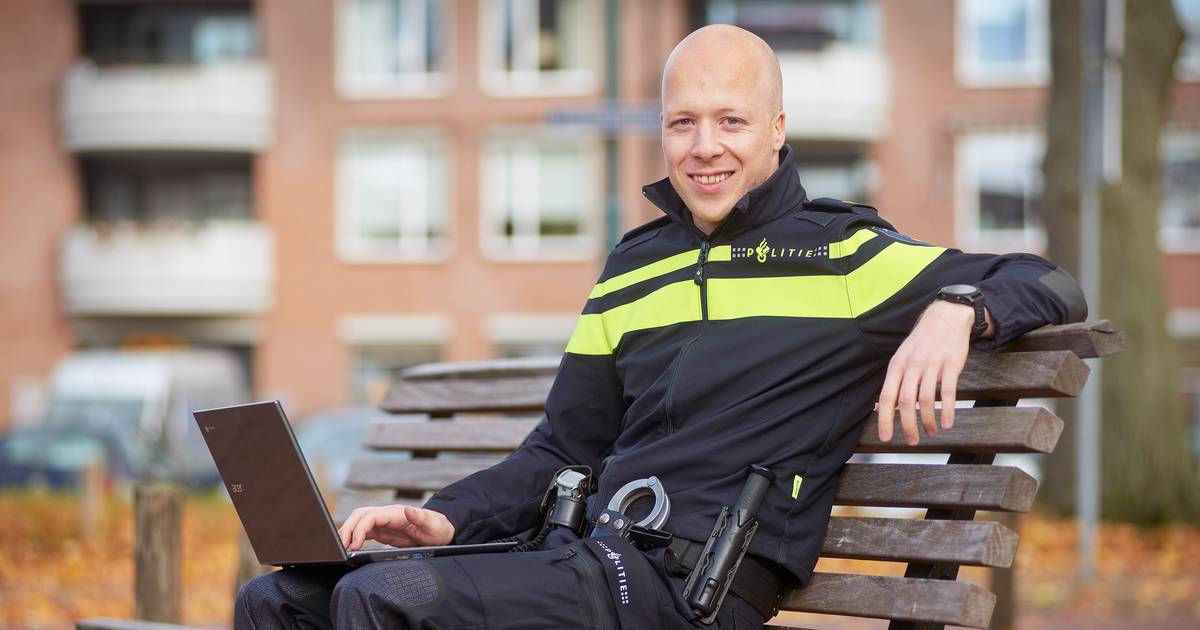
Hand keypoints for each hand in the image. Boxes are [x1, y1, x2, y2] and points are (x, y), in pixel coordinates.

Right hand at [338, 504, 454, 550]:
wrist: (440, 531)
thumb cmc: (437, 527)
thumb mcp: (432, 524)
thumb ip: (420, 516)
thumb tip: (407, 508)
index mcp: (395, 513)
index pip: (370, 516)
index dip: (359, 529)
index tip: (355, 545)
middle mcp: (386, 515)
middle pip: (359, 516)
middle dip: (347, 529)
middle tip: (341, 547)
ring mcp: (382, 522)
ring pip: (358, 522)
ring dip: (347, 533)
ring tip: (340, 549)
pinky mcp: (382, 531)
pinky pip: (363, 532)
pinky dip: (353, 538)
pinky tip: (349, 549)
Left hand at [876, 301, 991, 444]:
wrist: (946, 317)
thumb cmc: (922, 341)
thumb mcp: (902, 357)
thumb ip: (895, 381)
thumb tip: (884, 406)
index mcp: (897, 365)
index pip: (887, 396)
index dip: (885, 419)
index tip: (886, 437)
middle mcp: (912, 365)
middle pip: (906, 401)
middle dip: (907, 425)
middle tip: (912, 441)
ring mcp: (932, 365)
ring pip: (927, 399)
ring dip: (928, 420)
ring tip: (931, 432)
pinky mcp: (951, 365)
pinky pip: (949, 392)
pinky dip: (948, 410)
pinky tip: (948, 423)